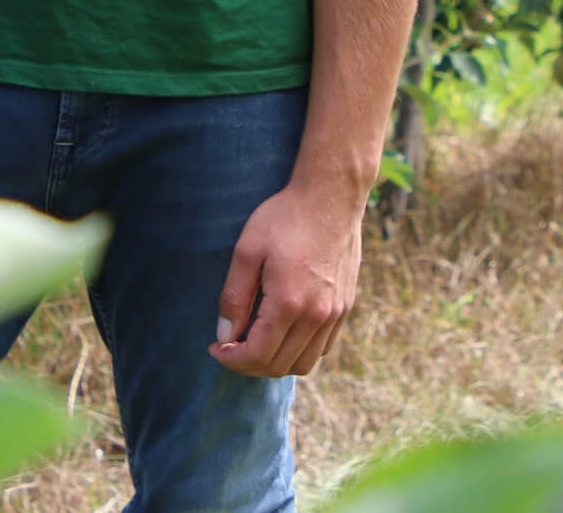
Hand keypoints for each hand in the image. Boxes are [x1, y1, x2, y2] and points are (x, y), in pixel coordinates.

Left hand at [210, 174, 361, 377]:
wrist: (332, 196)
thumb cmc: (285, 218)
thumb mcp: (247, 251)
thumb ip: (234, 298)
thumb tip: (224, 336)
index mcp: (289, 303)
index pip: (258, 356)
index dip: (231, 360)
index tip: (216, 348)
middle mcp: (317, 315)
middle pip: (279, 366)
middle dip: (249, 364)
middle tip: (231, 346)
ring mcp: (335, 313)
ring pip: (304, 363)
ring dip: (276, 362)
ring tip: (256, 341)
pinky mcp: (346, 306)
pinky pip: (323, 347)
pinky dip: (299, 351)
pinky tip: (283, 330)